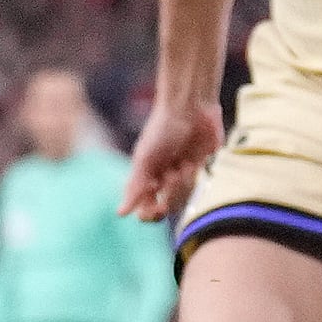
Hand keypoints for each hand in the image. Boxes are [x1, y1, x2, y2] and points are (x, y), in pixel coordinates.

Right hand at [120, 95, 220, 219]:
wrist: (190, 107)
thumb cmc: (162, 129)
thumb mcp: (145, 159)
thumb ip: (135, 187)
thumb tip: (120, 214)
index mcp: (146, 176)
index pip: (146, 207)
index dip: (151, 213)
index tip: (157, 207)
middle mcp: (163, 177)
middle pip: (166, 205)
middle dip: (170, 195)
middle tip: (171, 179)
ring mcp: (182, 173)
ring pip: (183, 197)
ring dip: (182, 184)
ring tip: (182, 165)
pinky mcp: (201, 167)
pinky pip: (198, 184)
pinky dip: (194, 176)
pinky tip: (192, 162)